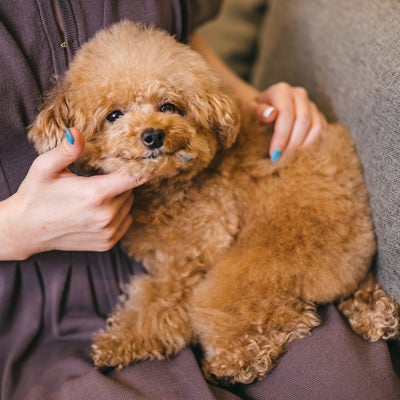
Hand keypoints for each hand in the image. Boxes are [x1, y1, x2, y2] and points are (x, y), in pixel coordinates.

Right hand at [0, 128, 148, 259]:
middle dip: (119, 182)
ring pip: (129, 205)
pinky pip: (126, 220)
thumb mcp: (45, 168)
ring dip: (119, 198)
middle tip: (98, 179)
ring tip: (96, 196)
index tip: (141, 160)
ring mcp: (108, 231)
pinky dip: (118, 213)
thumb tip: (77, 131)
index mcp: (96, 194)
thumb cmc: (36, 195)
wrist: (27, 230)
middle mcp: (106, 215)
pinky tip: (99, 210)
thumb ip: (66, 150)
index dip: (140, 167)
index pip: (135, 178)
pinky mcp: (107, 243)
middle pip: (130, 190)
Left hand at [252, 82, 327, 160]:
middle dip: (293, 144)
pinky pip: (322, 132)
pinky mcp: (318, 117)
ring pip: (316, 127)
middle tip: (282, 161)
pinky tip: (300, 157)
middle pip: (303, 121)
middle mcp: (299, 95)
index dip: (282, 136)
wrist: (264, 110)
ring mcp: (311, 105)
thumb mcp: (250, 112)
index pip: (287, 114)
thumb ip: (259, 112)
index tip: (274, 154)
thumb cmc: (255, 113)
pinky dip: (313, 146)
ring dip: (305, 147)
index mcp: (282, 91)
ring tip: (291, 160)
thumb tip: (272, 114)